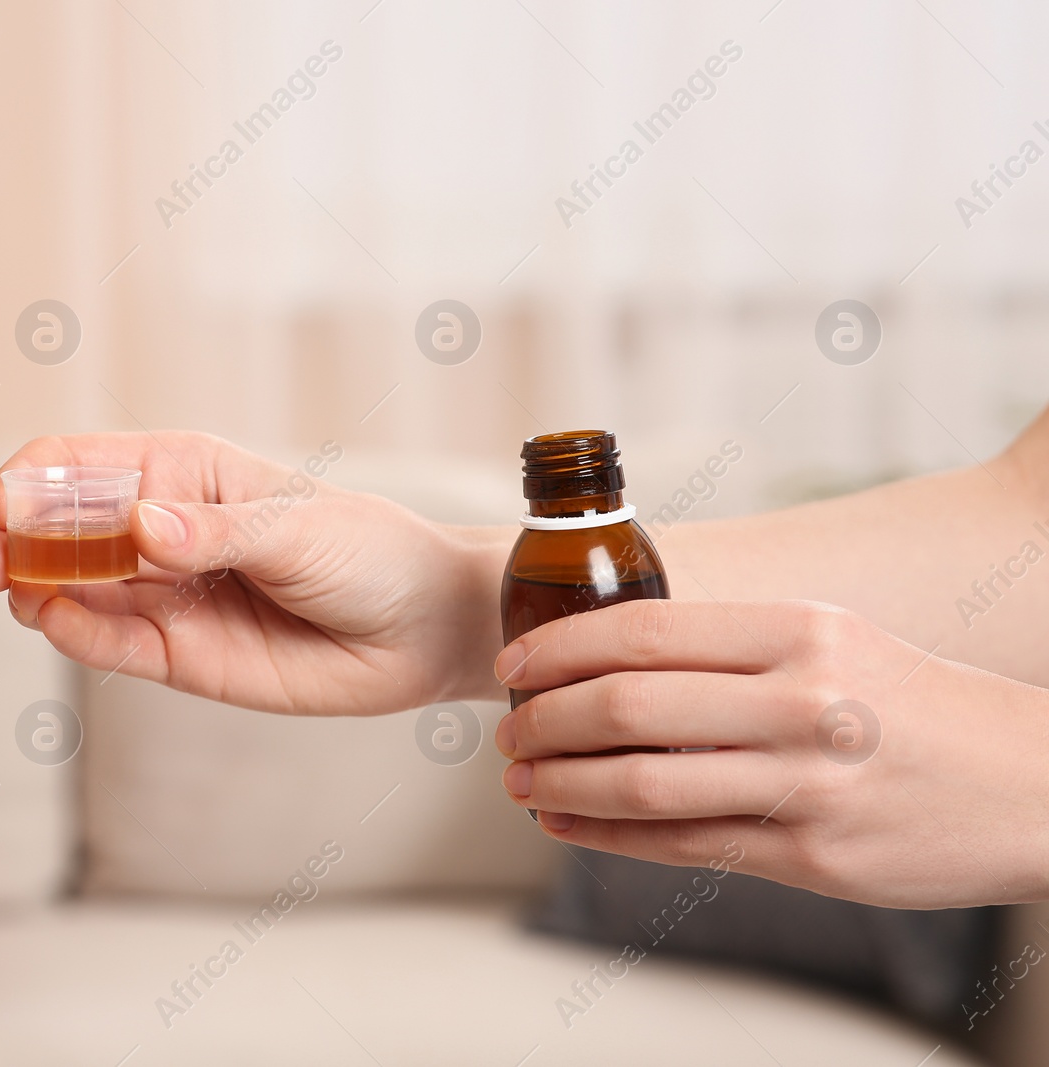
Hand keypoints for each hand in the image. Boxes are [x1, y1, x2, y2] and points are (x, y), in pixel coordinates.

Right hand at [0, 431, 503, 714]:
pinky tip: (56, 623)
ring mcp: (161, 593)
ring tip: (20, 592)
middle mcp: (158, 530)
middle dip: (13, 538)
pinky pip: (109, 643)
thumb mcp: (296, 529)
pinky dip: (74, 634)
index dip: (32, 479)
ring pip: (70, 587)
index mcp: (181, 471)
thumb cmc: (366, 552)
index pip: (80, 462)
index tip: (7, 504)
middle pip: (58, 527)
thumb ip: (214, 532)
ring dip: (32, 587)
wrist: (419, 628)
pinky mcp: (175, 655)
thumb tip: (140, 527)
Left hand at [493, 598, 1048, 907]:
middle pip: (626, 708)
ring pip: (641, 785)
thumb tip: (614, 659)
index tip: (514, 666)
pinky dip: (607, 837)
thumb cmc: (915, 705)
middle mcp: (800, 702)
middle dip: (544, 722)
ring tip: (523, 782)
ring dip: (561, 785)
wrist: (1034, 786)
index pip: (642, 631)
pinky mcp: (812, 857)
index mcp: (800, 632)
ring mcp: (806, 785)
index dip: (558, 651)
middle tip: (509, 732)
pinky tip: (571, 825)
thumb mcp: (836, 641)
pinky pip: (682, 845)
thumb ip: (735, 648)